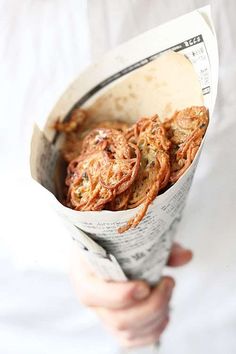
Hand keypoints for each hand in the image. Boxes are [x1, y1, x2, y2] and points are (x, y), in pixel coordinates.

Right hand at [70, 242, 191, 348]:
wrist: (103, 245)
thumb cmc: (114, 240)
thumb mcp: (132, 235)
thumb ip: (158, 245)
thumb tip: (186, 255)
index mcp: (84, 271)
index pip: (92, 293)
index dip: (120, 295)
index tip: (145, 286)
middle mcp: (90, 296)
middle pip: (117, 318)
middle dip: (151, 305)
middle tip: (169, 282)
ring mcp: (101, 312)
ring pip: (126, 332)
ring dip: (156, 317)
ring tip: (168, 293)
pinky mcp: (113, 322)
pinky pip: (130, 340)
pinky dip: (152, 332)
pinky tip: (164, 314)